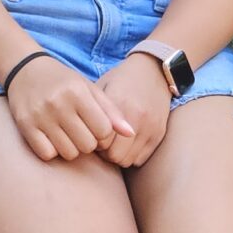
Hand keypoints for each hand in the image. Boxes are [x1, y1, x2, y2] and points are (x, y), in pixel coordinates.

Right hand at [5, 54, 133, 162]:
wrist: (25, 69)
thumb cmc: (63, 81)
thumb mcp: (89, 89)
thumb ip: (111, 111)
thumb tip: (131, 133)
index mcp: (77, 92)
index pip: (103, 130)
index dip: (103, 133)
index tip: (95, 126)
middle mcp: (58, 104)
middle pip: (87, 145)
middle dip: (88, 142)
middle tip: (80, 130)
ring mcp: (40, 116)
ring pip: (68, 153)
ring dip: (71, 148)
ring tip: (66, 134)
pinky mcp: (25, 126)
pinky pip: (47, 154)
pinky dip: (52, 151)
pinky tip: (51, 137)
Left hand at [97, 54, 174, 169]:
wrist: (153, 71)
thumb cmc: (121, 79)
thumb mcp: (103, 86)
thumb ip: (91, 108)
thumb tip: (74, 129)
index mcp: (119, 103)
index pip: (100, 139)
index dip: (92, 140)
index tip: (90, 133)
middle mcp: (137, 117)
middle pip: (113, 155)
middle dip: (104, 152)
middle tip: (100, 141)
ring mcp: (150, 127)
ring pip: (127, 161)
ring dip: (117, 156)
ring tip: (113, 143)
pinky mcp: (159, 134)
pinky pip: (140, 160)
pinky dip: (131, 156)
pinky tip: (126, 144)